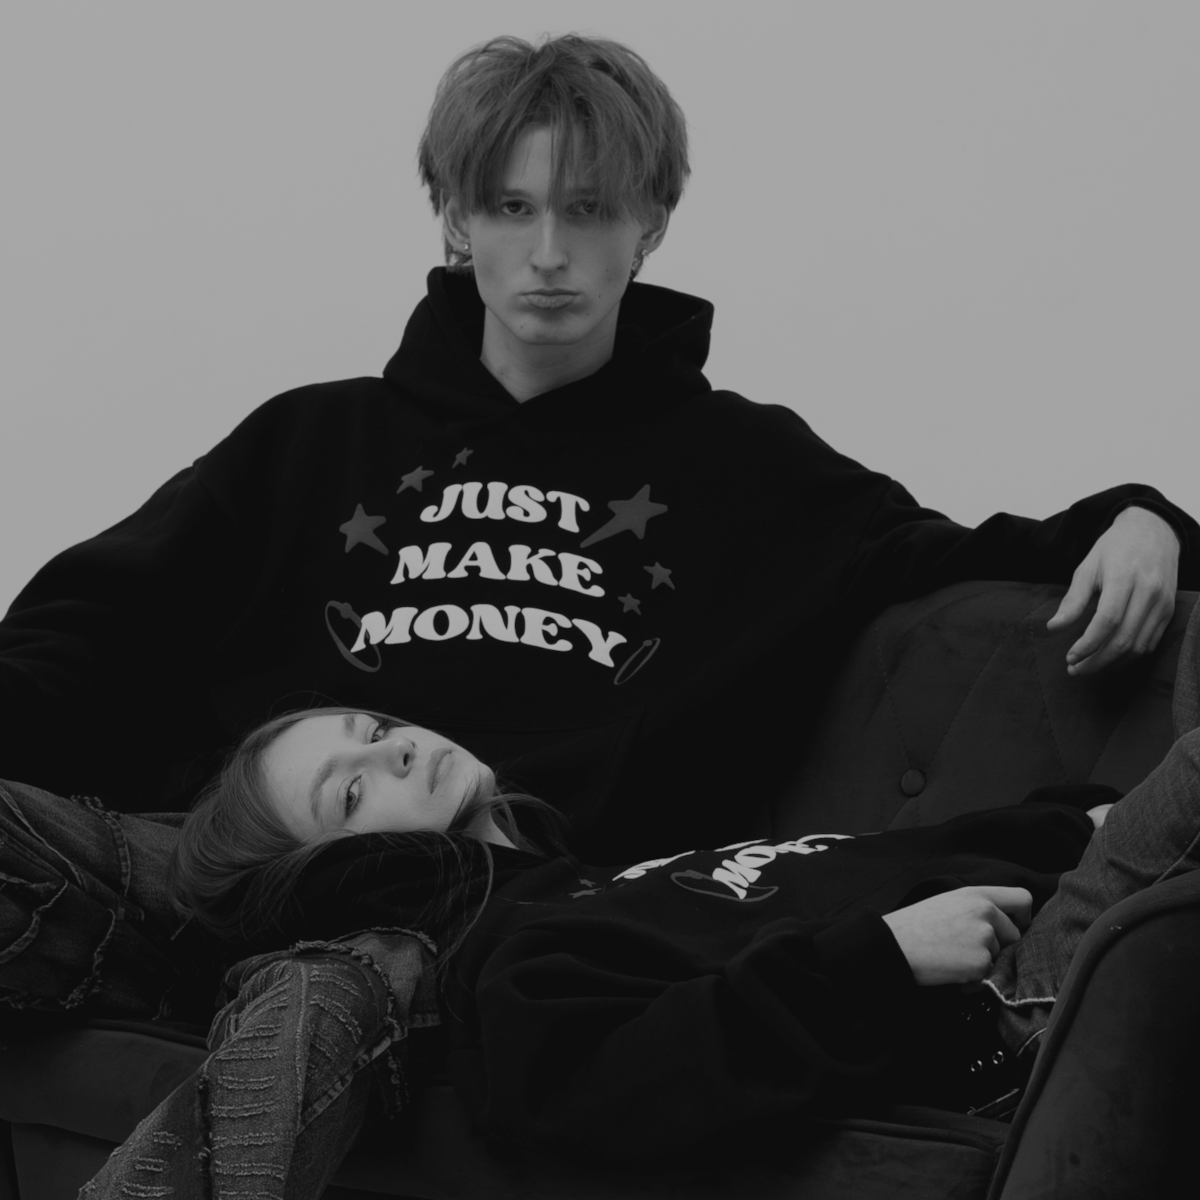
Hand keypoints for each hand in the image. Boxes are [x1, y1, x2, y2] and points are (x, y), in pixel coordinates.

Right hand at [882, 886, 1030, 985]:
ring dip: (982, 962)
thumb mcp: (949, 902)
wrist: (895, 945)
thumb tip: (1005, 924)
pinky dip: (973, 979)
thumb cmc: (917, 925)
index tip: (1011, 927)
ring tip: (952, 957)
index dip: (1022, 917)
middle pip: (1015, 935)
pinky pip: (988, 976)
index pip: (1023, 899)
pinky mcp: (980, 963)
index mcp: (977, 894)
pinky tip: (950, 969)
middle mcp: (986, 912)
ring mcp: (985, 938)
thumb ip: (979, 907)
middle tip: (967, 947)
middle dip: (998, 946)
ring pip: (1001, 957)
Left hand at [1047, 506, 1179, 675]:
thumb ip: (1072, 600)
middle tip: (1074, 669)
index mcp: (1124, 578)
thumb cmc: (1114, 548)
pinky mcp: (1169, 611)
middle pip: (1124, 640)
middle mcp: (1149, 592)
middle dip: (1096, 661)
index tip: (1069, 657)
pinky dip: (1129, 656)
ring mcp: (1163, 603)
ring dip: (1111, 663)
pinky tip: (1109, 658)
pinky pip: (1150, 642)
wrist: (1153, 531)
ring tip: (1087, 666)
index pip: (1107, 622)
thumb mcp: (1087, 567)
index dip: (1087, 644)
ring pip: (1138, 646)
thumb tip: (1053, 628)